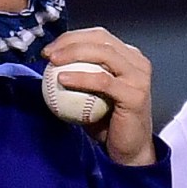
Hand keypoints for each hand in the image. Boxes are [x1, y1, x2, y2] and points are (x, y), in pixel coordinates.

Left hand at [45, 27, 156, 166]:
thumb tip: (49, 62)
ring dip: (74, 54)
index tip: (49, 49)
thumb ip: (78, 74)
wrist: (129, 150)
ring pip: (104, 54)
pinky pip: (103, 81)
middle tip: (48, 54)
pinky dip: (81, 78)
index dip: (72, 37)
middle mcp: (137, 62)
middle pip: (101, 40)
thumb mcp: (90, 94)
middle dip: (71, 41)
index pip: (98, 37)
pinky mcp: (135, 94)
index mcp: (128, 57)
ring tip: (53, 62)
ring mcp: (138, 77)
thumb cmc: (107, 124)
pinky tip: (62, 79)